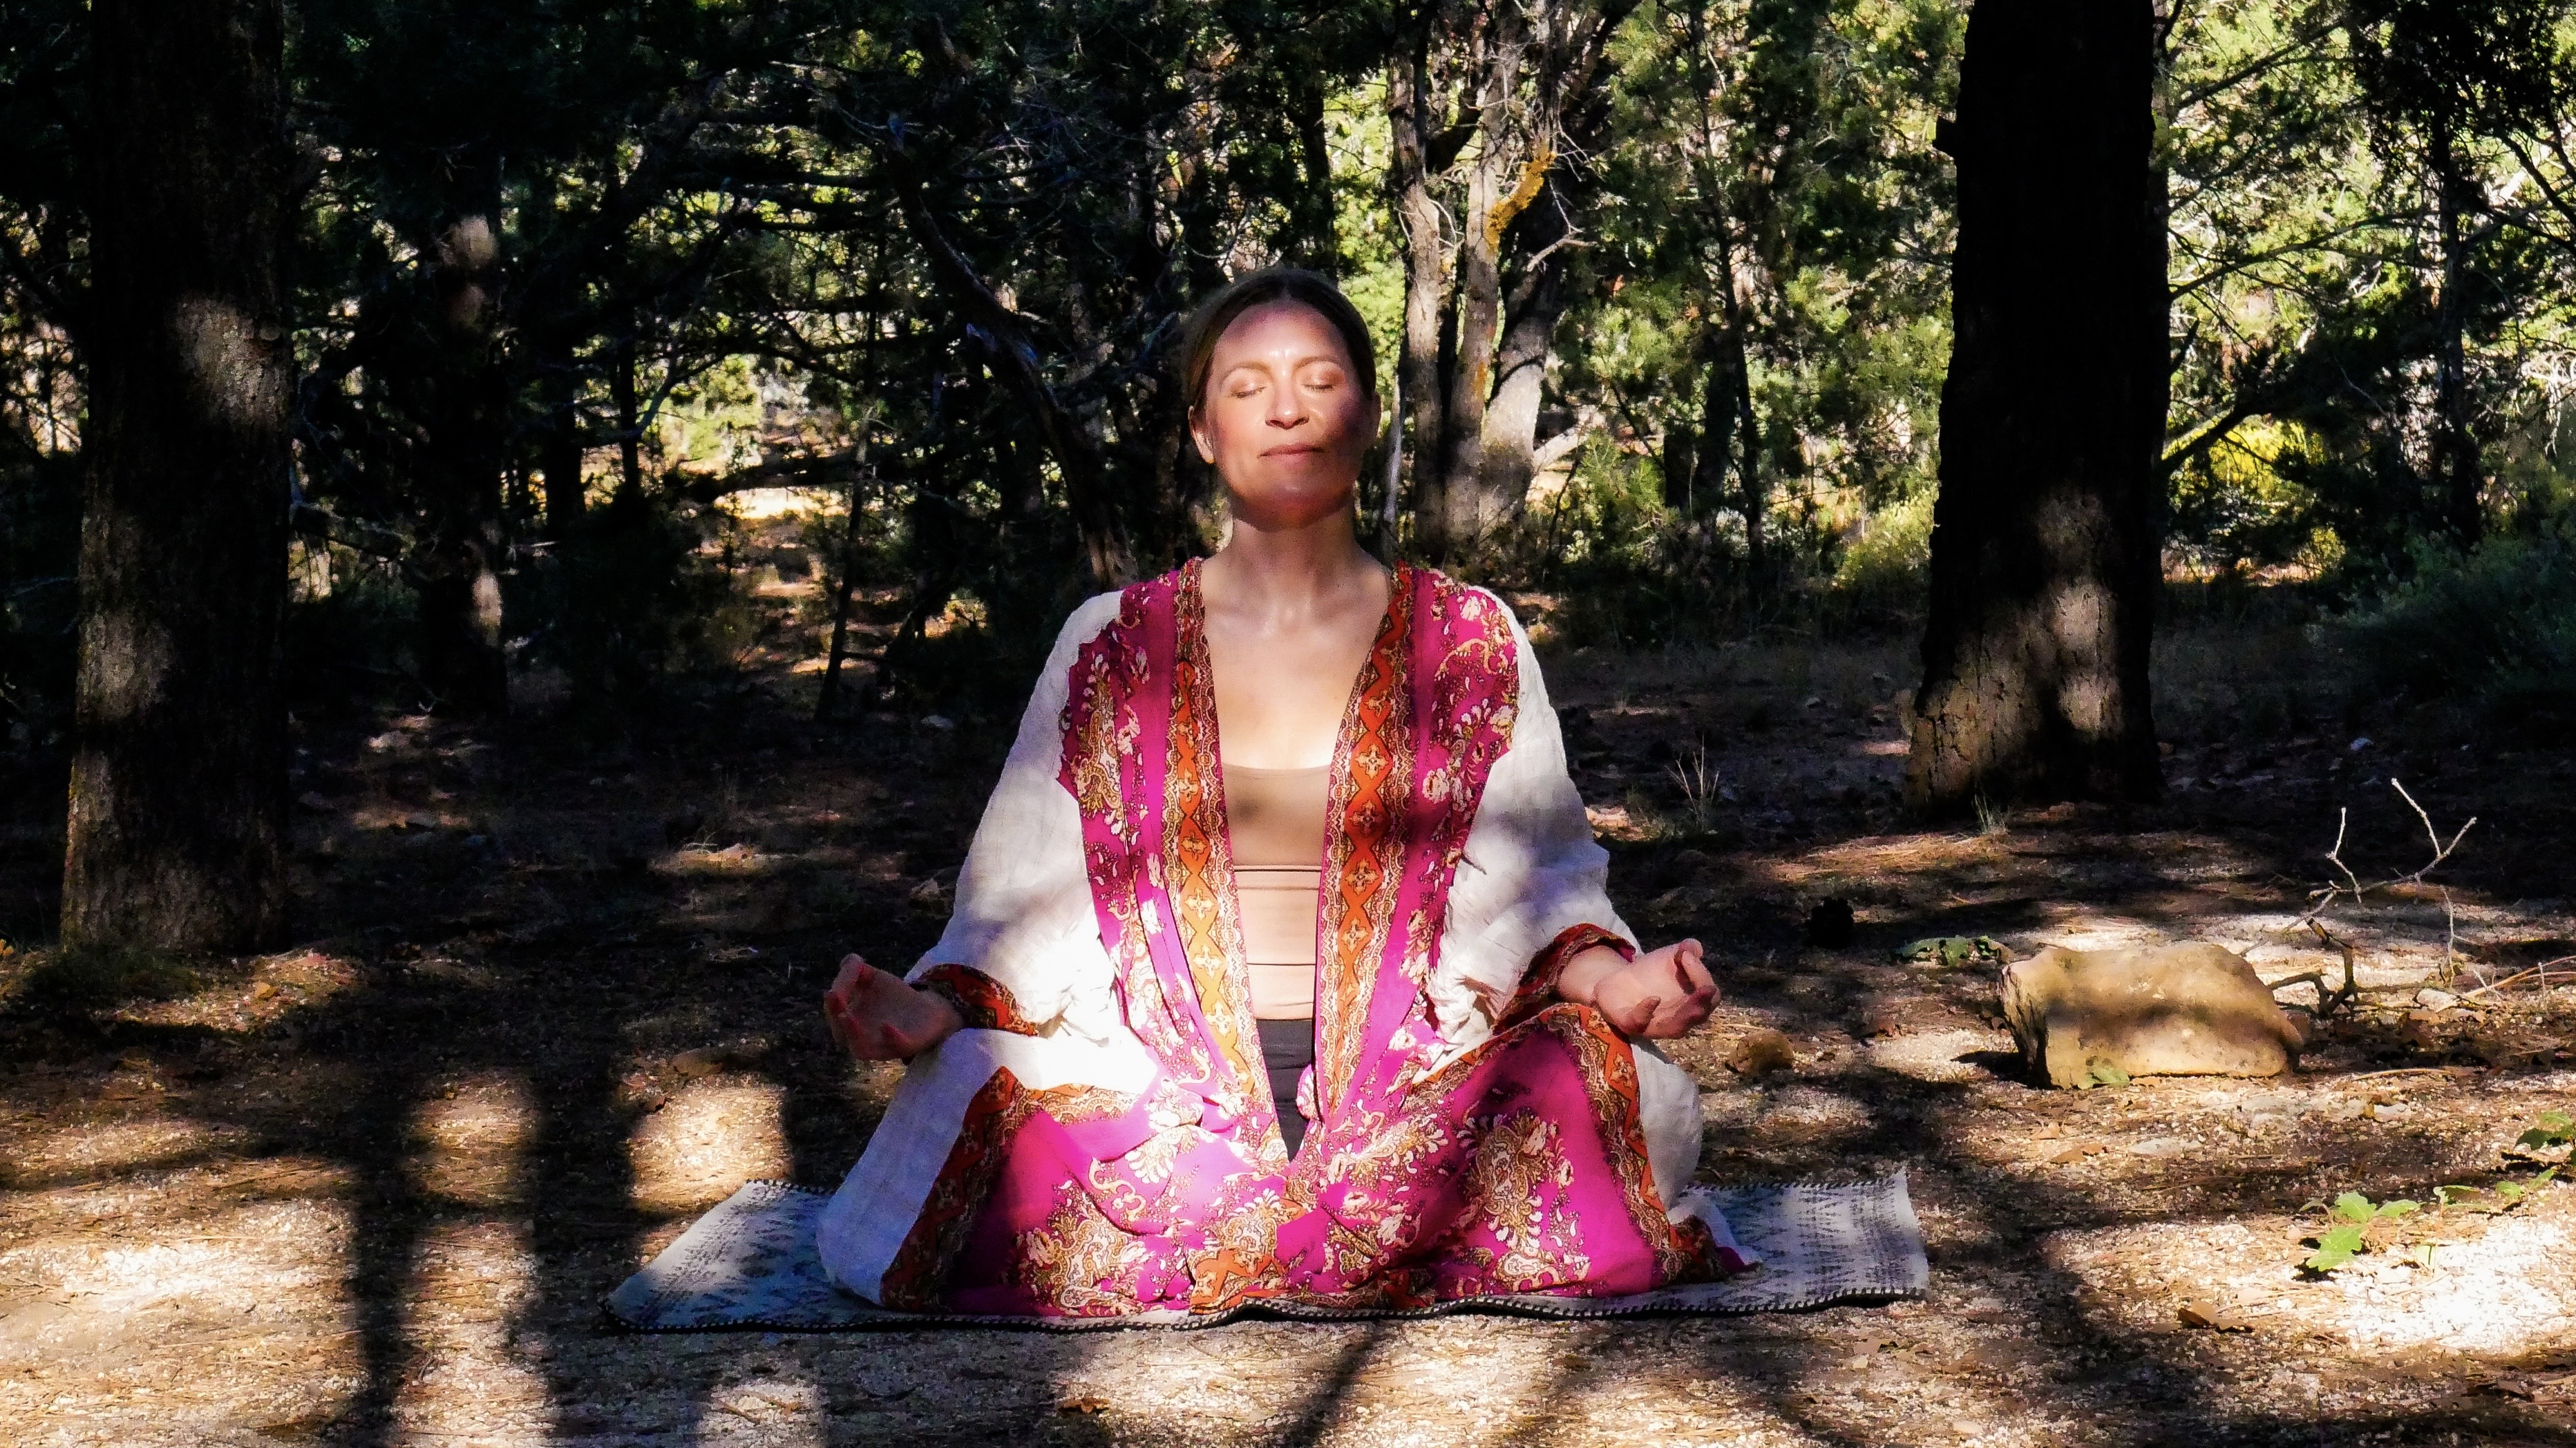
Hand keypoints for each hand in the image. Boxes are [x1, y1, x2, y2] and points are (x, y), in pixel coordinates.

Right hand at [822, 954, 963, 1060]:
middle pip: (842, 1035)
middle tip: (832, 996)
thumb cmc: (893, 995)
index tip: (832, 989)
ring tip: (845, 1016)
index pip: (834, 1016)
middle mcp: (862, 1040)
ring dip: (852, 1033)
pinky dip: (890, 1038)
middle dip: (835, 1015)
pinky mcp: (907, 1046)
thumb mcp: (871, 976)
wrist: (928, 1008)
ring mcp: (883, 1046)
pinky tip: (886, 1025)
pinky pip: (896, 1048)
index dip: (831, 1003)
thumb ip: (853, 967)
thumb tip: (844, 964)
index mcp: (850, 1023)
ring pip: (861, 1049)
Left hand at [1562, 939, 1716, 1039]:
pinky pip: (1640, 1023)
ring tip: (1693, 1005)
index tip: (1686, 954)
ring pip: (1675, 1028)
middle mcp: (1679, 1018)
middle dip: (1703, 1003)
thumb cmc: (1652, 971)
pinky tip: (1653, 999)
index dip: (1702, 976)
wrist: (1618, 980)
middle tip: (1707, 989)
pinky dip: (1647, 1012)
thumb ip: (1686, 949)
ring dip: (1684, 1017)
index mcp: (1693, 1002)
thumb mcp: (1670, 955)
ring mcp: (1655, 1025)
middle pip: (1699, 1016)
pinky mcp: (1631, 1024)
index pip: (1710, 995)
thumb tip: (1694, 947)